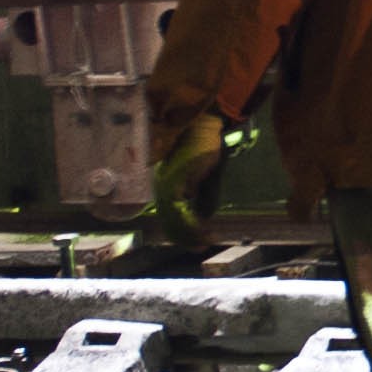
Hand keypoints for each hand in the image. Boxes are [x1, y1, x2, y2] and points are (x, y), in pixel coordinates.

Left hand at [145, 108, 228, 234]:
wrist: (208, 125)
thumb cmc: (207, 144)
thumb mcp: (208, 176)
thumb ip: (204, 196)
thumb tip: (203, 217)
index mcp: (168, 184)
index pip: (169, 215)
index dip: (182, 231)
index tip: (198, 242)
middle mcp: (163, 186)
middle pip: (169, 221)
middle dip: (185, 237)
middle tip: (201, 246)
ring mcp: (167, 184)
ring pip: (174, 220)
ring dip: (190, 234)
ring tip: (205, 241)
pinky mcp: (176, 183)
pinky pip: (181, 212)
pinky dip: (192, 225)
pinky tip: (205, 231)